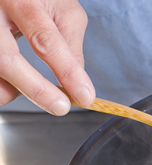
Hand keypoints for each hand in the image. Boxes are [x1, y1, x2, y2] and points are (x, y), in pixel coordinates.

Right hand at [0, 0, 94, 114]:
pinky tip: (16, 79)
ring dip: (14, 90)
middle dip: (36, 90)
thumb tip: (77, 84)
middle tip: (60, 107)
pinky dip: (5, 85)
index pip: (44, 40)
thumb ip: (70, 45)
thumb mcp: (63, 11)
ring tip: (34, 83)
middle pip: (6, 59)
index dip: (66, 71)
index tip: (84, 96)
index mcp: (21, 1)